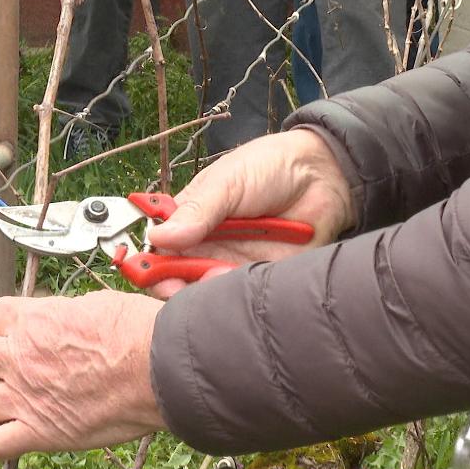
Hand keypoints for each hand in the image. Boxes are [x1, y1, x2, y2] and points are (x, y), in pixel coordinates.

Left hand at [0, 290, 166, 459]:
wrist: (157, 368)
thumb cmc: (137, 333)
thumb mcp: (97, 304)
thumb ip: (66, 313)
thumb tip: (65, 318)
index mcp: (35, 320)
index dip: (3, 326)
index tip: (17, 334)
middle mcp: (20, 357)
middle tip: (5, 368)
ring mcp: (25, 396)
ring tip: (6, 406)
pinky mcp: (39, 432)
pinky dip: (0, 445)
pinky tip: (15, 438)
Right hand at [149, 129, 354, 297]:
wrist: (323, 176)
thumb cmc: (268, 168)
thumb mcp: (227, 182)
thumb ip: (196, 210)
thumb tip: (157, 238)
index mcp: (189, 220)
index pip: (158, 250)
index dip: (148, 265)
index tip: (146, 272)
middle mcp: (206, 247)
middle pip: (176, 280)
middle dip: (174, 287)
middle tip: (179, 284)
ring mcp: (231, 266)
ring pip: (205, 295)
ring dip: (206, 291)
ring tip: (218, 274)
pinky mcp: (259, 280)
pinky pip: (239, 300)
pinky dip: (234, 297)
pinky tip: (240, 281)